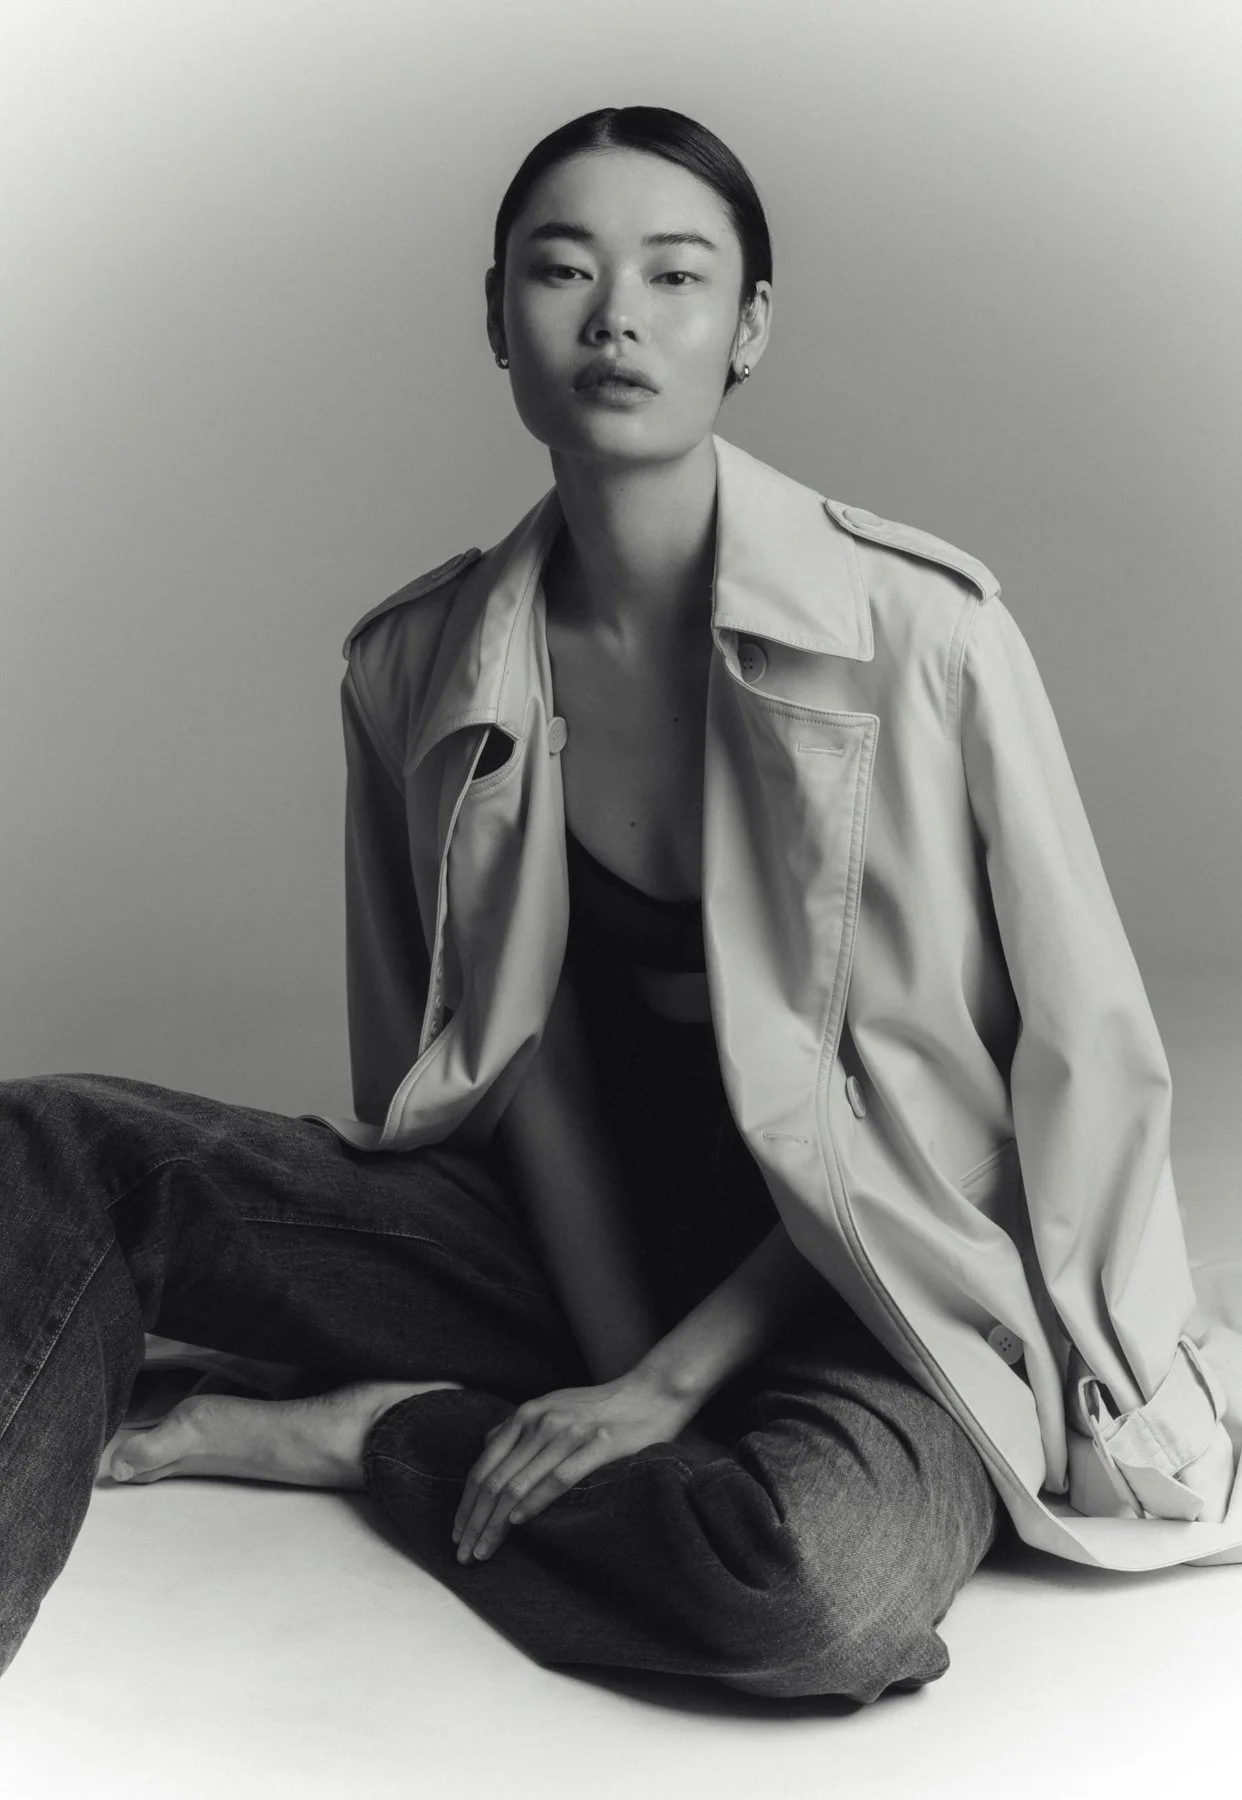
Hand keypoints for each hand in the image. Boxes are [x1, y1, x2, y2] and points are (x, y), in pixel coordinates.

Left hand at [452, 1370, 694, 1563]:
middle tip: (463, 1555)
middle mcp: (541, 1421)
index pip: (483, 1467)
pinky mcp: (597, 1445)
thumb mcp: (553, 1406)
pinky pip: (558, 1478)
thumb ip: (521, 1426)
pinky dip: (535, 1502)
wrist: (652, 1393)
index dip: (466, 1505)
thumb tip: (488, 1444)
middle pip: (494, 1481)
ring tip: (484, 1551)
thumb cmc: (601, 1407)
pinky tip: (519, 1523)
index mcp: (527, 1415)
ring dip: (496, 1524)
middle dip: (474, 1522)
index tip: (457, 1535)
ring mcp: (568, 1432)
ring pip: (518, 1484)